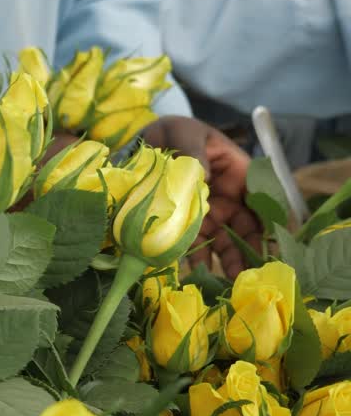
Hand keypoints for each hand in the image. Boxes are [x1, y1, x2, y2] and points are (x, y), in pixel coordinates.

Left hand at [140, 116, 261, 276]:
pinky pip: (196, 244)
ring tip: (229, 284)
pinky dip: (197, 260)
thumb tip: (202, 177)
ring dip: (227, 262)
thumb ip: (193, 152)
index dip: (270, 223)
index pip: (262, 201)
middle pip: (246, 228)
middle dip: (249, 252)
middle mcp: (227, 197)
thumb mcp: (184, 133)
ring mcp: (208, 213)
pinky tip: (197, 275)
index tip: (271, 245)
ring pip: (224, 241)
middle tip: (248, 275)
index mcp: (237, 174)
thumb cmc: (173, 131)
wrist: (142, 141)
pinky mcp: (185, 223)